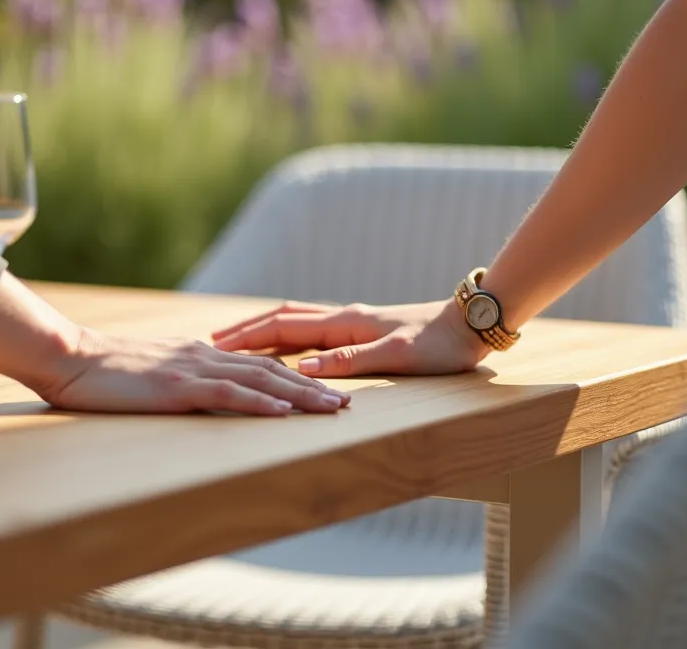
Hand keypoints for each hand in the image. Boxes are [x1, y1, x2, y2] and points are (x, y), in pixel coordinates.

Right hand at [38, 329, 352, 414]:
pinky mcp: (177, 385)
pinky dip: (259, 402)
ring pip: (260, 379)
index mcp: (201, 354)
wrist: (69, 356)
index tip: (325, 390)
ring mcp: (193, 369)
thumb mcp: (152, 374)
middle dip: (313, 387)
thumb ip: (180, 379)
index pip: (259, 364)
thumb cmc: (103, 373)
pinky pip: (227, 393)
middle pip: (272, 369)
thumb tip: (199, 393)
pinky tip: (283, 412)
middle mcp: (206, 357)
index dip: (295, 377)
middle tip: (347, 403)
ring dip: (300, 395)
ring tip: (331, 409)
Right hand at [211, 300, 489, 377]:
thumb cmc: (438, 345)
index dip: (248, 337)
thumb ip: (348, 362)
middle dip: (248, 331)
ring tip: (240, 343)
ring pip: (298, 323)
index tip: (215, 344)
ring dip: (267, 331)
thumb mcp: (394, 358)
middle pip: (283, 320)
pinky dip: (290, 336)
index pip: (283, 328)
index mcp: (345, 323)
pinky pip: (314, 331)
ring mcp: (354, 323)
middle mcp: (344, 318)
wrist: (472, 324)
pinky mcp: (365, 331)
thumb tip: (301, 368)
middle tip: (214, 341)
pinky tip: (287, 348)